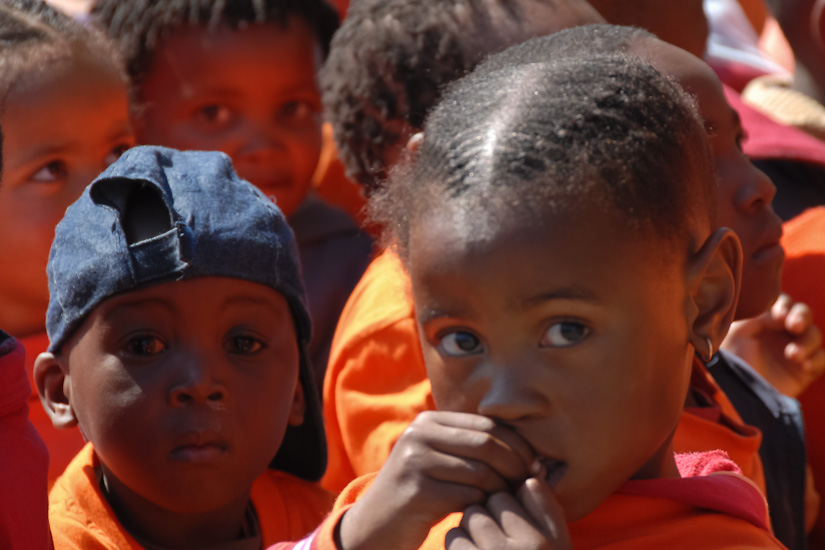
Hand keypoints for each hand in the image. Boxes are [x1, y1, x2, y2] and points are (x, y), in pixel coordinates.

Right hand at [339, 411, 534, 549]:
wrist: (375, 525)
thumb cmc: (421, 493)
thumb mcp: (440, 460)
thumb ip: (472, 448)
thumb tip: (532, 455)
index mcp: (429, 421)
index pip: (487, 425)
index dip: (517, 445)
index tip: (535, 465)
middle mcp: (419, 434)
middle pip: (486, 444)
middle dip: (516, 465)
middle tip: (529, 485)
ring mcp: (415, 461)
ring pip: (480, 472)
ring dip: (502, 490)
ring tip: (509, 501)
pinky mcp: (416, 490)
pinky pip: (467, 497)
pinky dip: (483, 507)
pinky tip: (485, 515)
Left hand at [445, 477, 571, 549]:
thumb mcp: (555, 544)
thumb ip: (546, 510)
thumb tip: (531, 476)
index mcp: (549, 542)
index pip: (519, 494)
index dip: (510, 503)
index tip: (510, 520)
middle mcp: (526, 549)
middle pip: (493, 502)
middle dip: (489, 512)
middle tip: (494, 534)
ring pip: (471, 516)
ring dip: (471, 527)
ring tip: (483, 544)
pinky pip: (455, 538)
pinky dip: (458, 543)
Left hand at [722, 294, 824, 396]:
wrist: (734, 393)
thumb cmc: (731, 360)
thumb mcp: (738, 332)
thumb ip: (758, 316)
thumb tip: (780, 311)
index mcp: (763, 320)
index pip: (783, 303)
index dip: (785, 305)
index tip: (779, 315)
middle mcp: (781, 332)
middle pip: (803, 314)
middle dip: (801, 317)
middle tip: (794, 326)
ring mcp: (794, 350)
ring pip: (814, 335)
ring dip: (807, 342)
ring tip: (792, 355)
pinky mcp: (804, 371)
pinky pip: (823, 359)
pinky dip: (818, 359)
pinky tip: (804, 366)